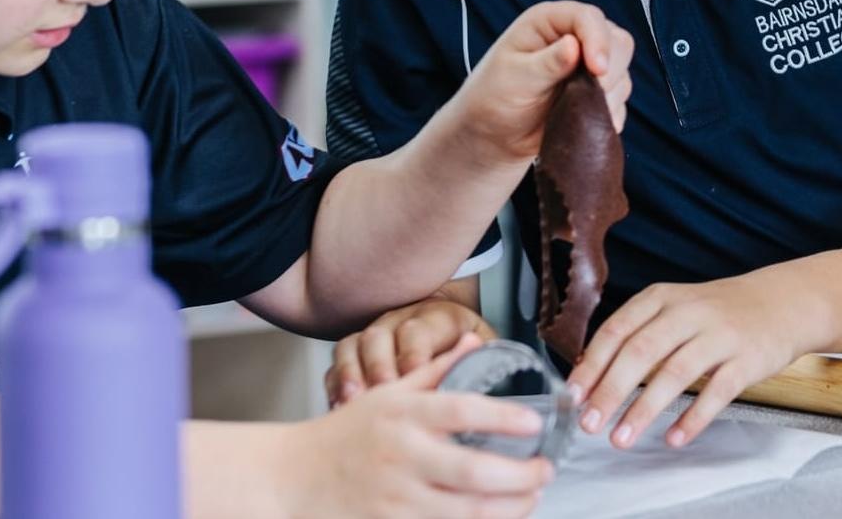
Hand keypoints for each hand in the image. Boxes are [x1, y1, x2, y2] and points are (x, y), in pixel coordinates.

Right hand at [280, 335, 552, 518]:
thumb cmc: (349, 432)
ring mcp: (397, 497)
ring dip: (509, 508)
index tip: (535, 422)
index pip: (460, 411)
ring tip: (533, 496)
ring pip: (466, 512)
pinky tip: (500, 517)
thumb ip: (435, 369)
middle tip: (546, 470)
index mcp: (403, 414)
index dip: (502, 418)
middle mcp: (402, 455)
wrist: (296, 478)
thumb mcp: (389, 393)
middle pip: (472, 472)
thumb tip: (475, 340)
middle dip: (519, 477)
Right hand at [327, 299, 498, 405]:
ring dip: (351, 373)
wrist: (433, 312)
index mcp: (431, 316)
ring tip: (352, 401)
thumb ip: (475, 352)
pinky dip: (335, 383)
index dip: (415, 355)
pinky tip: (338, 406)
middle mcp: (396, 322)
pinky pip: (335, 363)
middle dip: (378, 366)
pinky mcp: (353, 354)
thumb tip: (484, 359)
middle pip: (377, 336)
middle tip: (381, 394)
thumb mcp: (475, 340)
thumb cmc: (454, 336)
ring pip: (351, 346)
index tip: (415, 379)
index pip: (417, 331)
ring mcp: (371, 337)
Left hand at [453, 1, 633, 164]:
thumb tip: (574, 46)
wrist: (494, 134)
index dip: (598, 41)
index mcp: (549, 21)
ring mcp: (588, 65)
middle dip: (609, 70)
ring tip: (575, 111)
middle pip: (617, 41)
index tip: (597, 70)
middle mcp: (574, 37)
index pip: (589, 18)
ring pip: (622, 71)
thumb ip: (546, 63)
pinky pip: (620, 101)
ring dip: (608, 95)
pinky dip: (608, 113)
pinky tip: (583, 123)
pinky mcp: (597, 92)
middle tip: (589, 95)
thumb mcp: (515, 78)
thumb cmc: (494, 97)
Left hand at [567, 274, 815, 448]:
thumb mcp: (673, 308)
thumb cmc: (716, 312)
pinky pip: (717, 391)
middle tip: (589, 422)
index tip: (573, 394)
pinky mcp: (747, 360)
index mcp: (661, 298)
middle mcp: (687, 312)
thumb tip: (592, 373)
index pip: (617, 329)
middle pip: (641, 351)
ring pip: (675, 372)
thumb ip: (637, 334)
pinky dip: (693, 417)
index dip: (592, 363)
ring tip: (621, 437)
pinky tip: (674, 437)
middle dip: (611, 390)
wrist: (781, 303)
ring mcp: (719, 335)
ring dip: (644, 408)